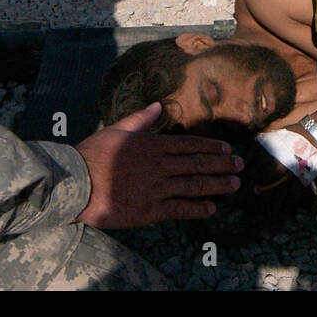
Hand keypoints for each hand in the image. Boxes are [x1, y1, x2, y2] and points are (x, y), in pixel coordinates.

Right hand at [74, 103, 242, 228]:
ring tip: (234, 184)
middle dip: (221, 165)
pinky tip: (211, 208)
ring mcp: (157, 188)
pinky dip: (197, 208)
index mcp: (153, 145)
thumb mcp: (117, 130)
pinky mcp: (150, 210)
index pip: (189, 145)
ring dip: (216, 185)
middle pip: (198, 164)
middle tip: (240, 165)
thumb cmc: (93, 155)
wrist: (76, 184)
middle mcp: (160, 165)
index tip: (227, 149)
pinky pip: (179, 209)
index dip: (211, 148)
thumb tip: (157, 106)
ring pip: (194, 185)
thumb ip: (140, 120)